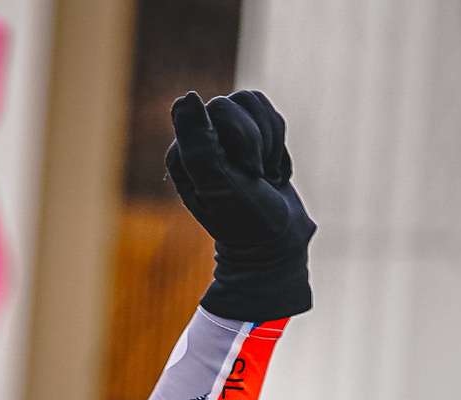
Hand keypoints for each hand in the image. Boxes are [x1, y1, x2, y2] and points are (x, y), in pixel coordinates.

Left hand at [166, 90, 314, 323]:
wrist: (276, 241)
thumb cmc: (244, 217)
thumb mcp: (218, 183)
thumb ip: (198, 143)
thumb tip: (185, 98)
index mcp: (182, 153)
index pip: (215, 111)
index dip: (241, 138)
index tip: (245, 173)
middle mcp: (198, 142)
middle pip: (235, 101)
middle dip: (256, 139)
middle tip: (256, 175)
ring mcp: (224, 137)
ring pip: (254, 103)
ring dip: (269, 142)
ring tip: (263, 175)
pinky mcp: (249, 138)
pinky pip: (269, 115)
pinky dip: (278, 144)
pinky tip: (271, 172)